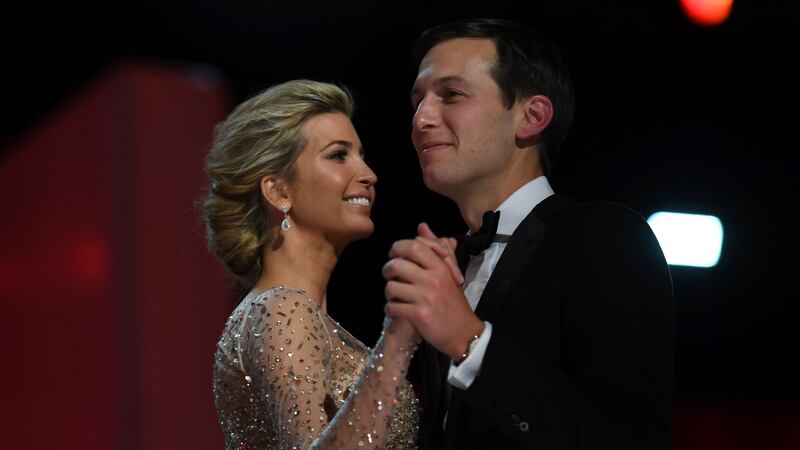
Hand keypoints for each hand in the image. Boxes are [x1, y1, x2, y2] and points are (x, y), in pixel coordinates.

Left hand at [383, 223, 483, 359]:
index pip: (413, 245)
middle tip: (391, 277)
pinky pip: (392, 307)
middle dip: (388, 271)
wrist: (464, 334)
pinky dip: (391, 309)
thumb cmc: (453, 303)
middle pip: (397, 264)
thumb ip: (435, 248)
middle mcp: (434, 278)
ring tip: (396, 297)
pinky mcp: (419, 315)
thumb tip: (422, 226)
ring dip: (389, 293)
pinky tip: (398, 311)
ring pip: (391, 287)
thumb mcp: (448, 273)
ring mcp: (426, 297)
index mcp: (440, 266)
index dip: (397, 248)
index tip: (395, 256)